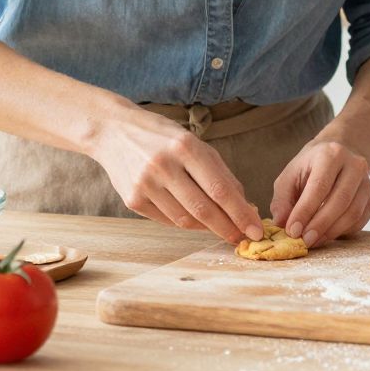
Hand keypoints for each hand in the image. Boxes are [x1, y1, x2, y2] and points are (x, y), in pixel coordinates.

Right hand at [89, 105, 261, 243]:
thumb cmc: (162, 136)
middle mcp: (163, 166)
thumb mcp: (194, 143)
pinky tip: (195, 219)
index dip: (241, 213)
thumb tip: (245, 205)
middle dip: (228, 228)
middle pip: (203, 209)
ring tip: (220, 226)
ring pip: (185, 219)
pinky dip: (186, 223)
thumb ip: (219, 172)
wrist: (113, 132)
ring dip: (207, 227)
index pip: (220, 189)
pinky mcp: (132, 200)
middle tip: (243, 238)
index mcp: (185, 147)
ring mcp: (145, 185)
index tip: (256, 229)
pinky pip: (167, 220)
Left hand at [271, 139, 369, 247]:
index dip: (305, 211)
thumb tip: (281, 224)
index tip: (293, 230)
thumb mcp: (289, 176)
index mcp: (330, 154)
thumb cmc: (310, 168)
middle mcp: (354, 165)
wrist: (337, 156)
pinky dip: (343, 232)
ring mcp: (367, 182)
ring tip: (313, 241)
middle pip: (340, 200)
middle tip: (304, 240)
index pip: (319, 186)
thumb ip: (282, 200)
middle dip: (320, 224)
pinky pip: (361, 220)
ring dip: (332, 231)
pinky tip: (327, 235)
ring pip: (353, 212)